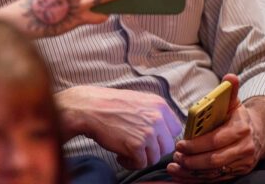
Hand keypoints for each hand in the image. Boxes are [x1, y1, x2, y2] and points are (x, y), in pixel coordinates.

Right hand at [55, 85, 181, 168]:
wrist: (89, 108)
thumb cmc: (109, 105)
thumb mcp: (138, 100)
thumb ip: (153, 112)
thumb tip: (164, 130)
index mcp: (159, 105)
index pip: (175, 128)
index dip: (163, 136)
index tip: (152, 139)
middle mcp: (157, 118)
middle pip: (168, 146)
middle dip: (153, 150)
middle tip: (138, 148)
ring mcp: (148, 132)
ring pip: (156, 157)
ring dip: (141, 158)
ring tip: (126, 152)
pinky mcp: (136, 146)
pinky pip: (142, 164)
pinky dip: (131, 164)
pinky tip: (120, 156)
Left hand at [167, 74, 263, 181]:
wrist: (258, 134)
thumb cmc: (238, 117)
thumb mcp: (234, 103)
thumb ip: (230, 91)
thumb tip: (230, 77)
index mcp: (240, 130)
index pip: (216, 140)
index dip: (197, 144)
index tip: (180, 144)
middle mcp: (243, 150)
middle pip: (214, 159)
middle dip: (192, 160)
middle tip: (176, 156)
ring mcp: (241, 164)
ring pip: (214, 173)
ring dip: (192, 173)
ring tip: (174, 168)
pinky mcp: (237, 173)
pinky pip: (215, 180)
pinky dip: (196, 180)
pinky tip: (181, 177)